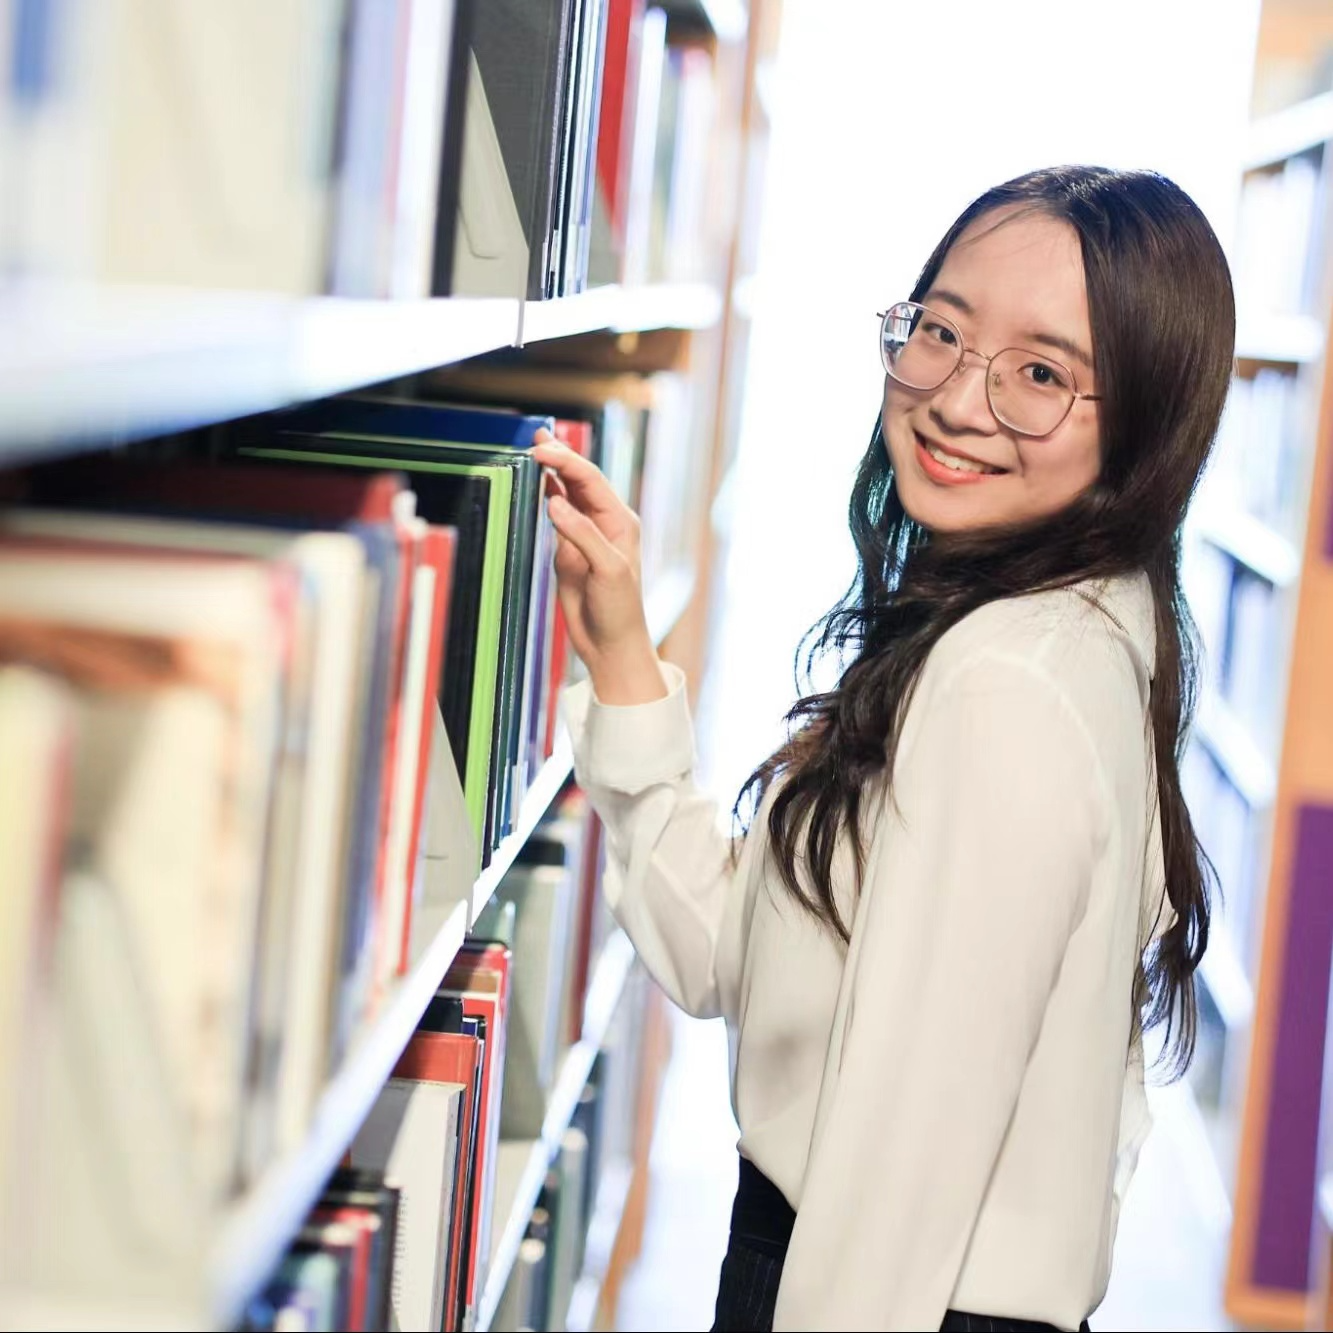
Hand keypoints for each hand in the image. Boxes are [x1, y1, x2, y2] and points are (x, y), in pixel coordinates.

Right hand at [531, 429, 666, 704]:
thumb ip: (582, 534)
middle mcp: (604, 522)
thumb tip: (555, 502)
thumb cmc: (619, 609)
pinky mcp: (569, 550)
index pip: (590, 480)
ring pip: (568, 493)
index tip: (539, 450)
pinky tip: (535, 481)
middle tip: (534, 437)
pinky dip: (545, 495)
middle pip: (580, 479)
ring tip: (534, 448)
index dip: (565, 461)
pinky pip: (557, 514)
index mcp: (620, 521)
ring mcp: (585, 535)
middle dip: (559, 456)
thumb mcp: (607, 570)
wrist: (611, 644)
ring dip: (552, 471)